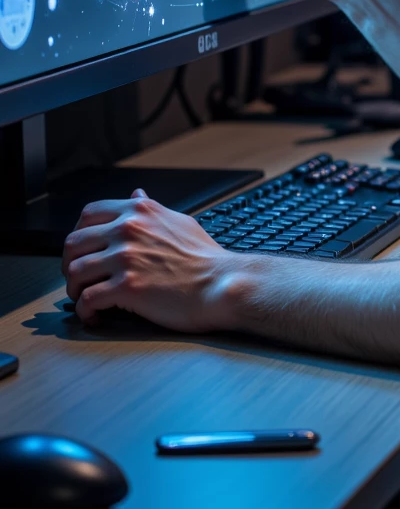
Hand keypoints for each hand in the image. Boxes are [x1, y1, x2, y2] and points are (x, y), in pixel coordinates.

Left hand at [62, 189, 238, 328]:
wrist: (221, 284)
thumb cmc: (205, 258)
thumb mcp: (178, 221)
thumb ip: (152, 208)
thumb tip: (136, 193)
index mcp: (140, 211)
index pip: (89, 213)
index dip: (78, 233)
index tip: (82, 249)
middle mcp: (128, 229)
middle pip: (74, 242)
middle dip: (69, 263)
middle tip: (77, 278)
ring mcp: (126, 258)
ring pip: (75, 271)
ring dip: (74, 289)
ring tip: (84, 299)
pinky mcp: (127, 287)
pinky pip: (88, 299)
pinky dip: (85, 311)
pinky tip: (94, 315)